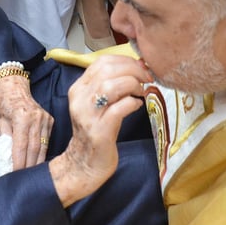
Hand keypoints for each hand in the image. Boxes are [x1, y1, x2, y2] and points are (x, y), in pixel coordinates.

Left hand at [0, 75, 53, 168]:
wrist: (15, 87)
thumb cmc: (4, 104)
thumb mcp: (0, 121)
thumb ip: (5, 140)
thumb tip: (5, 161)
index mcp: (21, 118)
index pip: (21, 146)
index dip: (19, 162)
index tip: (15, 174)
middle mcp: (36, 118)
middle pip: (34, 148)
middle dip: (29, 166)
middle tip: (23, 179)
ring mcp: (45, 119)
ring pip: (43, 146)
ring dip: (37, 162)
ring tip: (32, 174)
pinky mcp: (50, 120)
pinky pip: (47, 140)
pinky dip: (42, 152)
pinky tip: (38, 162)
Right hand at [48, 55, 151, 206]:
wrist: (84, 163)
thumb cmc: (96, 131)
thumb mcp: (98, 104)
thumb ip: (111, 85)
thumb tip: (138, 67)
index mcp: (78, 88)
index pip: (101, 62)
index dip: (125, 60)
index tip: (140, 68)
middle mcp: (80, 98)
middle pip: (107, 70)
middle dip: (133, 70)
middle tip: (147, 79)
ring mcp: (88, 115)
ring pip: (111, 86)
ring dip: (133, 85)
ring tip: (142, 92)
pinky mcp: (99, 131)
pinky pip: (119, 108)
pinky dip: (133, 103)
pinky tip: (138, 106)